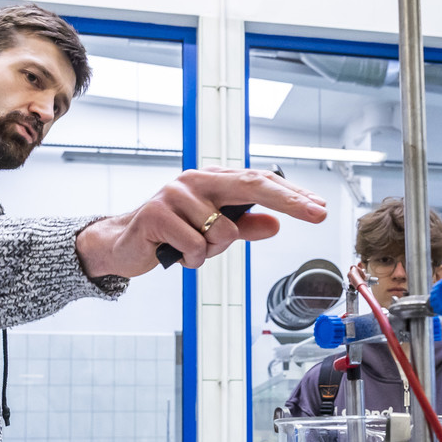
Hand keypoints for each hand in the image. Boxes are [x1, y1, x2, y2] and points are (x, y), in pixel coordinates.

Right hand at [75, 167, 326, 276]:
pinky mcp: (157, 213)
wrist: (122, 244)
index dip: (291, 195)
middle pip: (252, 186)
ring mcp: (176, 194)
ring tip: (190, 249)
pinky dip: (192, 260)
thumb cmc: (171, 236)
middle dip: (289, 201)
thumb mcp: (213, 234)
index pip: (260, 182)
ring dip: (212, 251)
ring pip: (222, 232)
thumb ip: (244, 228)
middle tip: (317, 213)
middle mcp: (196, 181)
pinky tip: (176, 255)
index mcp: (212, 180)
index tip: (319, 208)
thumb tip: (276, 224)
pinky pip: (196, 246)